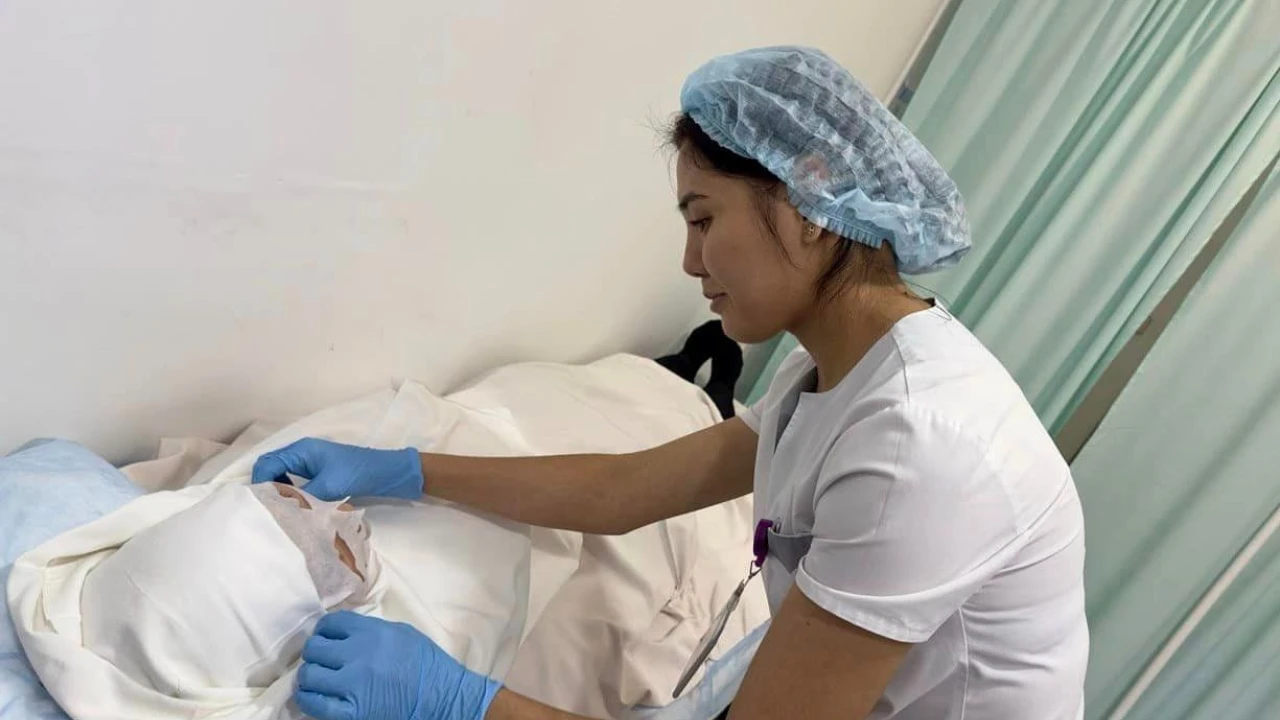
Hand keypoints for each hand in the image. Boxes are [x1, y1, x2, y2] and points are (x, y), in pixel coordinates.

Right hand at [252, 438, 423, 500]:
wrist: (387, 473)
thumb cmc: (360, 472)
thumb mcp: (329, 486)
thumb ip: (302, 496)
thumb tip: (281, 509)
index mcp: (301, 450)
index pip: (266, 464)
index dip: (259, 484)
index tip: (261, 505)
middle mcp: (301, 454)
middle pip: (270, 470)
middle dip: (266, 489)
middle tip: (268, 511)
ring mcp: (309, 464)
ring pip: (282, 478)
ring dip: (278, 493)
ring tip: (280, 512)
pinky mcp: (318, 475)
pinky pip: (295, 484)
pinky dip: (291, 495)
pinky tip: (295, 509)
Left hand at [295, 611, 500, 719]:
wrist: (443, 698)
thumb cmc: (426, 664)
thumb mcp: (401, 634)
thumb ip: (370, 630)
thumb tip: (343, 634)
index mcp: (373, 632)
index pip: (331, 624)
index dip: (325, 631)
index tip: (327, 638)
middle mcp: (358, 654)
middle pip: (315, 648)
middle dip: (316, 653)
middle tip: (322, 660)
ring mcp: (352, 685)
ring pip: (309, 675)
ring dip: (311, 676)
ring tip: (317, 679)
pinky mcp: (351, 712)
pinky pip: (314, 703)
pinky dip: (309, 699)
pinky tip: (314, 696)